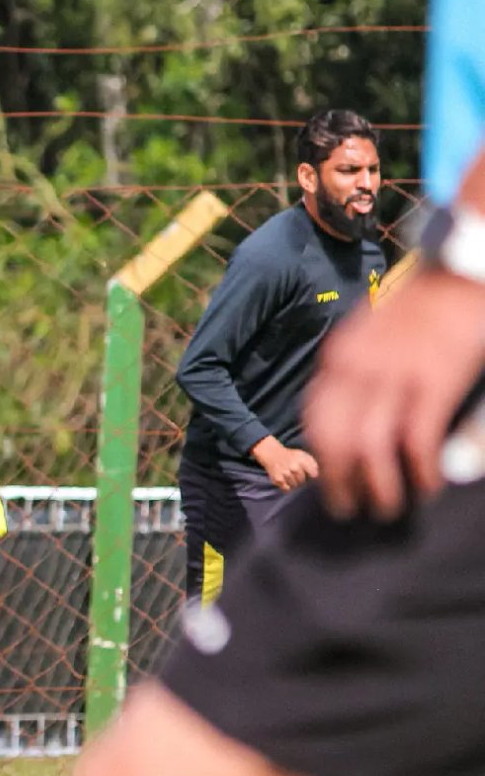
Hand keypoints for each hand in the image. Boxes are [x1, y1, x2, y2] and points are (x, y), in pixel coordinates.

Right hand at [249, 436, 318, 492]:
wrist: (272, 454)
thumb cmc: (290, 456)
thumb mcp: (303, 455)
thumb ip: (313, 463)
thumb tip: (318, 474)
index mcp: (301, 460)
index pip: (313, 475)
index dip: (312, 475)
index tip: (309, 474)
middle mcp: (294, 467)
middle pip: (303, 481)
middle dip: (302, 479)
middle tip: (297, 475)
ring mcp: (285, 474)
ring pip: (295, 486)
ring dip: (294, 483)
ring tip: (291, 477)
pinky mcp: (277, 479)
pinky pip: (286, 489)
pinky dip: (287, 486)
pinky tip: (286, 480)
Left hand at [308, 271, 484, 519]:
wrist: (460, 266)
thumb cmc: (423, 303)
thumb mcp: (371, 332)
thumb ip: (357, 367)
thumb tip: (354, 412)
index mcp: (339, 357)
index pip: (315, 418)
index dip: (319, 455)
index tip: (326, 479)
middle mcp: (357, 368)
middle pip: (333, 441)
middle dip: (338, 482)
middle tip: (347, 508)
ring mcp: (395, 375)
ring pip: (370, 448)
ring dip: (378, 487)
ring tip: (386, 509)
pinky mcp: (435, 380)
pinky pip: (416, 440)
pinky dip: (420, 471)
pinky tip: (427, 487)